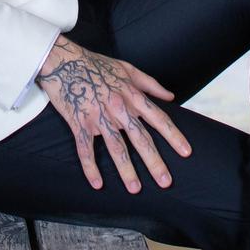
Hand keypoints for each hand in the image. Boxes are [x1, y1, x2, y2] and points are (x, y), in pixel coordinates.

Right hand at [36, 36, 191, 192]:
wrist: (64, 60)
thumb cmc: (97, 64)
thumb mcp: (127, 68)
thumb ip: (150, 84)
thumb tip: (170, 96)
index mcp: (131, 94)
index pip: (158, 118)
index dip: (173, 136)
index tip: (186, 152)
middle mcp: (118, 107)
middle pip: (140, 138)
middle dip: (154, 161)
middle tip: (166, 182)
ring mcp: (98, 116)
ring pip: (115, 147)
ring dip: (126, 170)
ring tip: (135, 189)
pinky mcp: (79, 122)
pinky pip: (86, 149)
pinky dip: (90, 167)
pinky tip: (97, 184)